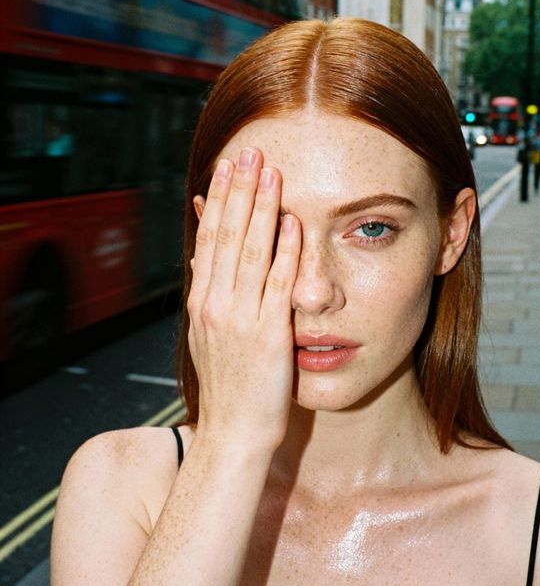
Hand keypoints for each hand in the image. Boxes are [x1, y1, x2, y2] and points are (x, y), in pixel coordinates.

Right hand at [187, 147, 300, 450]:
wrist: (234, 433)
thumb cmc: (230, 386)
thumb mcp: (210, 335)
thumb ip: (211, 293)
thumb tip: (206, 255)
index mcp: (202, 302)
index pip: (210, 238)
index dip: (220, 200)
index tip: (228, 167)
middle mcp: (216, 304)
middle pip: (228, 236)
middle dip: (240, 191)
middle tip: (249, 152)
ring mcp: (240, 318)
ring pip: (250, 252)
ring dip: (261, 209)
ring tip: (270, 172)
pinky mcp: (268, 335)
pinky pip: (277, 286)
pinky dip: (284, 253)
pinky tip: (291, 223)